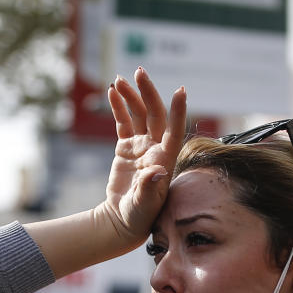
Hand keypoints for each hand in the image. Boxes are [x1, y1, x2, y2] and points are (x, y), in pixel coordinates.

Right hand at [97, 67, 186, 246]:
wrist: (124, 220)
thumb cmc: (139, 216)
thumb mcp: (145, 204)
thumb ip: (149, 187)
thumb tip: (157, 171)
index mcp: (165, 158)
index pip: (174, 129)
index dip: (178, 111)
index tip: (180, 91)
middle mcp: (155, 147)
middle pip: (154, 114)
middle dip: (147, 92)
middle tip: (139, 72)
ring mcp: (141, 145)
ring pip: (138, 114)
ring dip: (131, 96)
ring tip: (119, 80)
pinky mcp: (126, 147)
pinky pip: (124, 122)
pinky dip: (118, 108)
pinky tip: (112, 92)